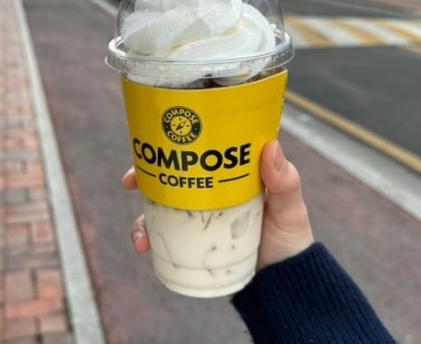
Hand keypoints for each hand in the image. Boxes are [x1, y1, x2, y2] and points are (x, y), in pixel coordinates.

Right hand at [123, 141, 313, 269]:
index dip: (170, 143)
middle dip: (144, 175)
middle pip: (169, 176)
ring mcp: (199, 216)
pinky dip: (149, 239)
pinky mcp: (192, 240)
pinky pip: (163, 237)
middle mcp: (208, 191)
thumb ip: (284, 182)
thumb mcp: (289, 207)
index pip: (196, 150)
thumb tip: (271, 147)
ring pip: (160, 207)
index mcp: (229, 174)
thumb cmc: (290, 236)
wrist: (285, 278)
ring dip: (141, 216)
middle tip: (130, 181)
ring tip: (141, 235)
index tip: (151, 142)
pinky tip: (144, 248)